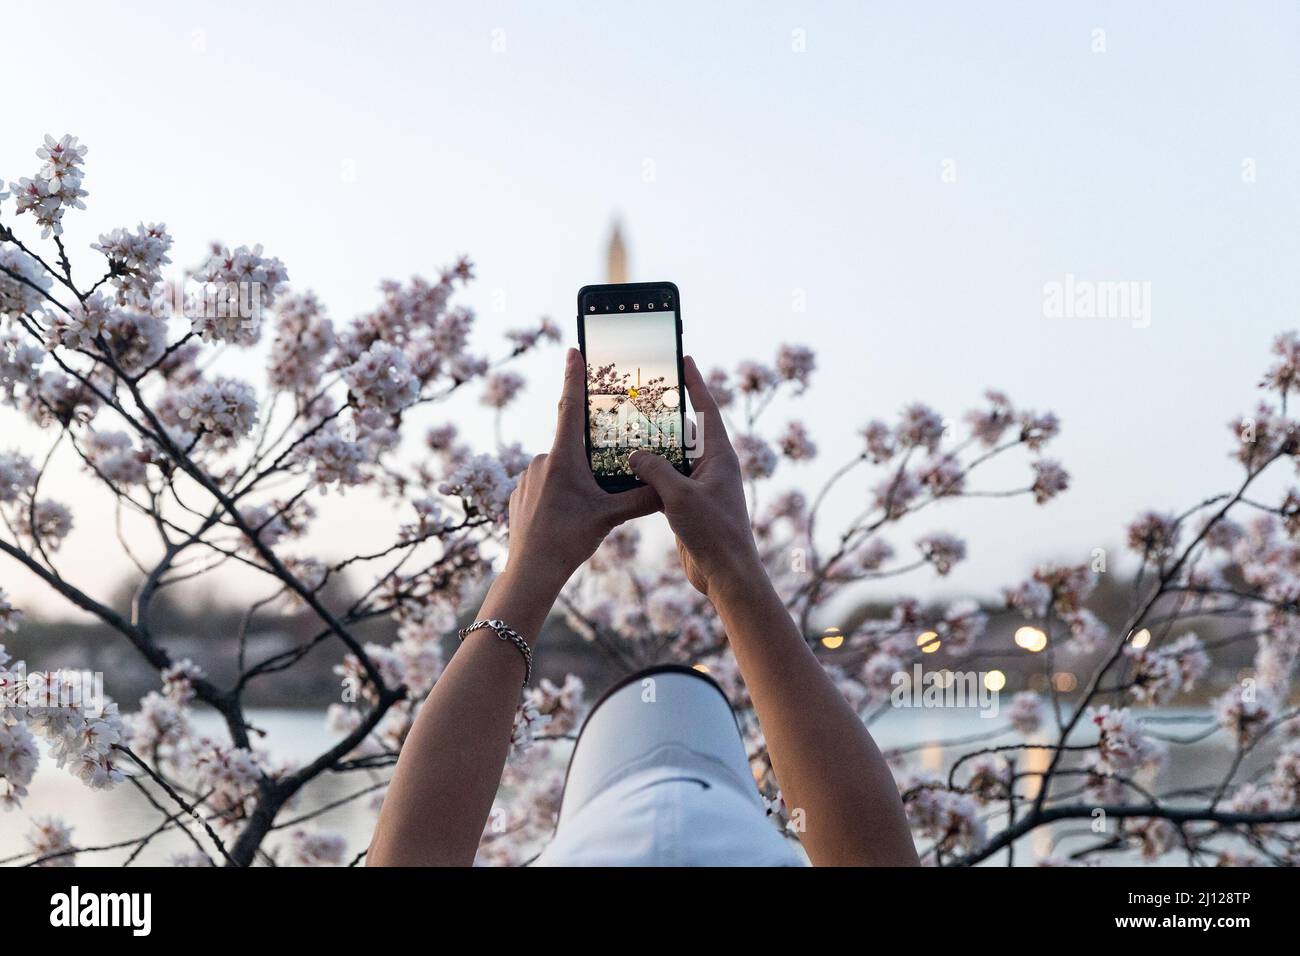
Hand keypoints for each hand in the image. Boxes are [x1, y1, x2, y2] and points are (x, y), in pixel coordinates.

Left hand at [504, 348, 659, 593]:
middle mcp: (542, 459)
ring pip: (559, 470)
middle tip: (596, 487)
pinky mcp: (518, 494)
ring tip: (581, 513)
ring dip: (573, 483)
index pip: (571, 407)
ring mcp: (526, 476)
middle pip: (572, 448)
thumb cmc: (568, 540)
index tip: (574, 350)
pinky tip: (565, 518)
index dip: (574, 377)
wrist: (530, 570)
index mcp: (564, 457)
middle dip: (588, 462)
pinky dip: (557, 497)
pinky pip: (544, 486)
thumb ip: (641, 498)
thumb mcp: (609, 517)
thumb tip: (669, 487)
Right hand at [627, 356, 764, 600]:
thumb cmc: (714, 532)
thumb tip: (634, 454)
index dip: (695, 383)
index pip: (707, 409)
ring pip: (674, 458)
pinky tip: (628, 470)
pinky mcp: (690, 505)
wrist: (726, 575)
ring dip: (654, 447)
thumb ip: (655, 470)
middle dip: (666, 415)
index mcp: (720, 456)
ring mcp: (701, 486)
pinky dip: (650, 474)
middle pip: (687, 431)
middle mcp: (713, 467)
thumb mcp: (680, 496)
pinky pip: (667, 481)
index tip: (684, 359)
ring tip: (627, 429)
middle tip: (642, 394)